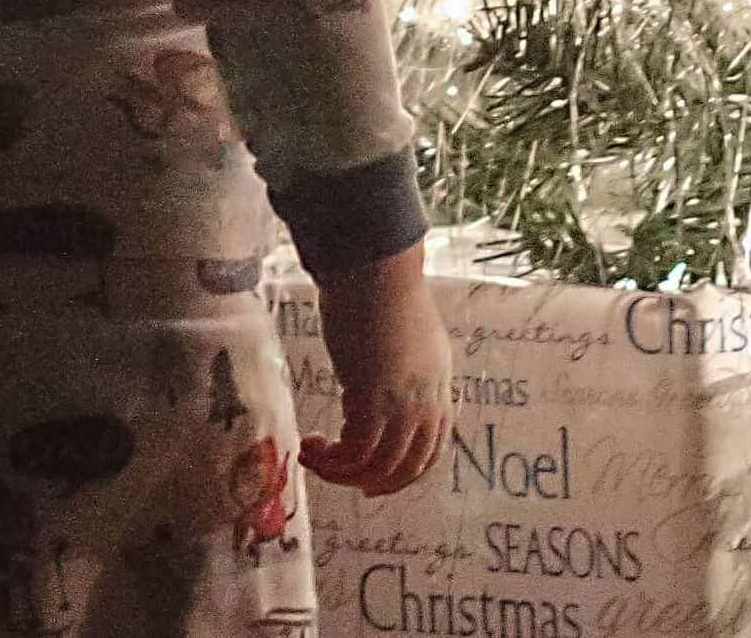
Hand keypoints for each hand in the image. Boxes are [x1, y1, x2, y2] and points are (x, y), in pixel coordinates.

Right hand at [301, 243, 447, 497]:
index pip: (434, 447)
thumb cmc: (382, 290)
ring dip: (342, 472)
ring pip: (379, 465)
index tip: (376, 479)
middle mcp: (427, 399)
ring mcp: (402, 403)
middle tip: (342, 479)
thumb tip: (379, 384)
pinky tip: (311, 446)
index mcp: (439, 383)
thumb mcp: (407, 337)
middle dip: (374, 482)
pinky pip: (354, 452)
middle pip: (409, 465)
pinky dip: (331, 461)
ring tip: (315, 456)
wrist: (375, 269)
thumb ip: (402, 367)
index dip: (406, 472)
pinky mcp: (372, 400)